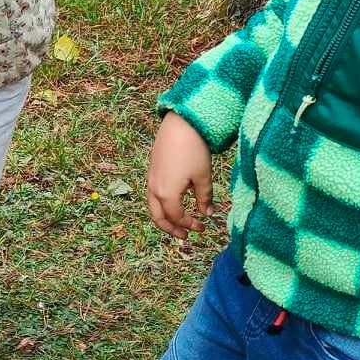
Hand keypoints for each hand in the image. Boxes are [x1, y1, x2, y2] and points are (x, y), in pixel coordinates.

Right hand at [147, 112, 213, 238]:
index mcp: (167, 194)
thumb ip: (204, 198)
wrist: (181, 123)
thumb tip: (208, 214)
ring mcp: (151, 179)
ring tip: (179, 221)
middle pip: (158, 217)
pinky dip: (162, 204)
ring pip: (153, 207)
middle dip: (171, 229)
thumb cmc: (194, 149)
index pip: (177, 217)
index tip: (203, 227)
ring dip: (165, 217)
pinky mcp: (152, 170)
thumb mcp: (203, 176)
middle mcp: (155, 189)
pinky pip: (153, 194)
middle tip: (185, 235)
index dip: (189, 225)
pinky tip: (175, 201)